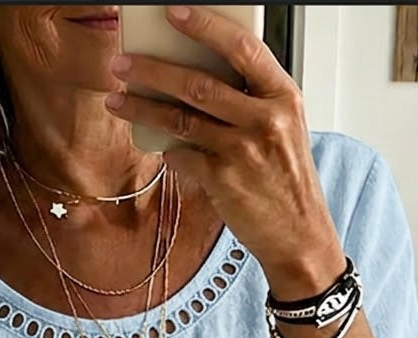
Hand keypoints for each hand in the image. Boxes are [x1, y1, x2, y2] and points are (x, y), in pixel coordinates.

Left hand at [105, 5, 345, 296]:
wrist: (300, 235)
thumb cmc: (287, 180)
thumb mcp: (284, 129)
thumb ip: (250, 101)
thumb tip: (196, 77)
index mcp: (284, 97)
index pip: (242, 48)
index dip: (205, 26)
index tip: (173, 12)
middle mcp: (266, 120)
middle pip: (199, 83)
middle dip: (153, 70)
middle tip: (122, 63)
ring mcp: (244, 151)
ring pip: (181, 119)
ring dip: (143, 107)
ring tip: (117, 99)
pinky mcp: (224, 181)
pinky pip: (183, 157)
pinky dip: (167, 150)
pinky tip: (157, 145)